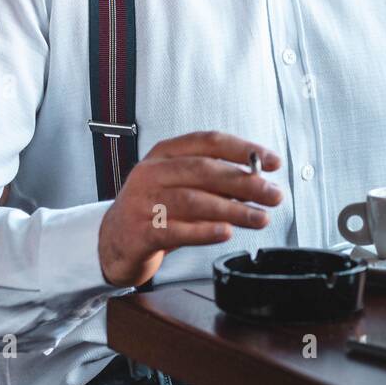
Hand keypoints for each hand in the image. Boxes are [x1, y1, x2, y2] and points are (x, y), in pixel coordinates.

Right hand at [98, 131, 283, 287]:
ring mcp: (143, 202)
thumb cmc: (154, 210)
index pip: (209, 142)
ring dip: (233, 209)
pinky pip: (176, 230)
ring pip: (194, 200)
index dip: (244, 149)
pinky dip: (205, 231)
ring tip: (259, 218)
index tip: (272, 162)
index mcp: (164, 153)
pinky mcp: (140, 232)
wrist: (112, 242)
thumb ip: (214, 181)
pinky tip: (226, 232)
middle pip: (205, 170)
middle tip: (273, 195)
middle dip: (245, 182)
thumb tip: (259, 181)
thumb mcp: (181, 185)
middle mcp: (152, 173)